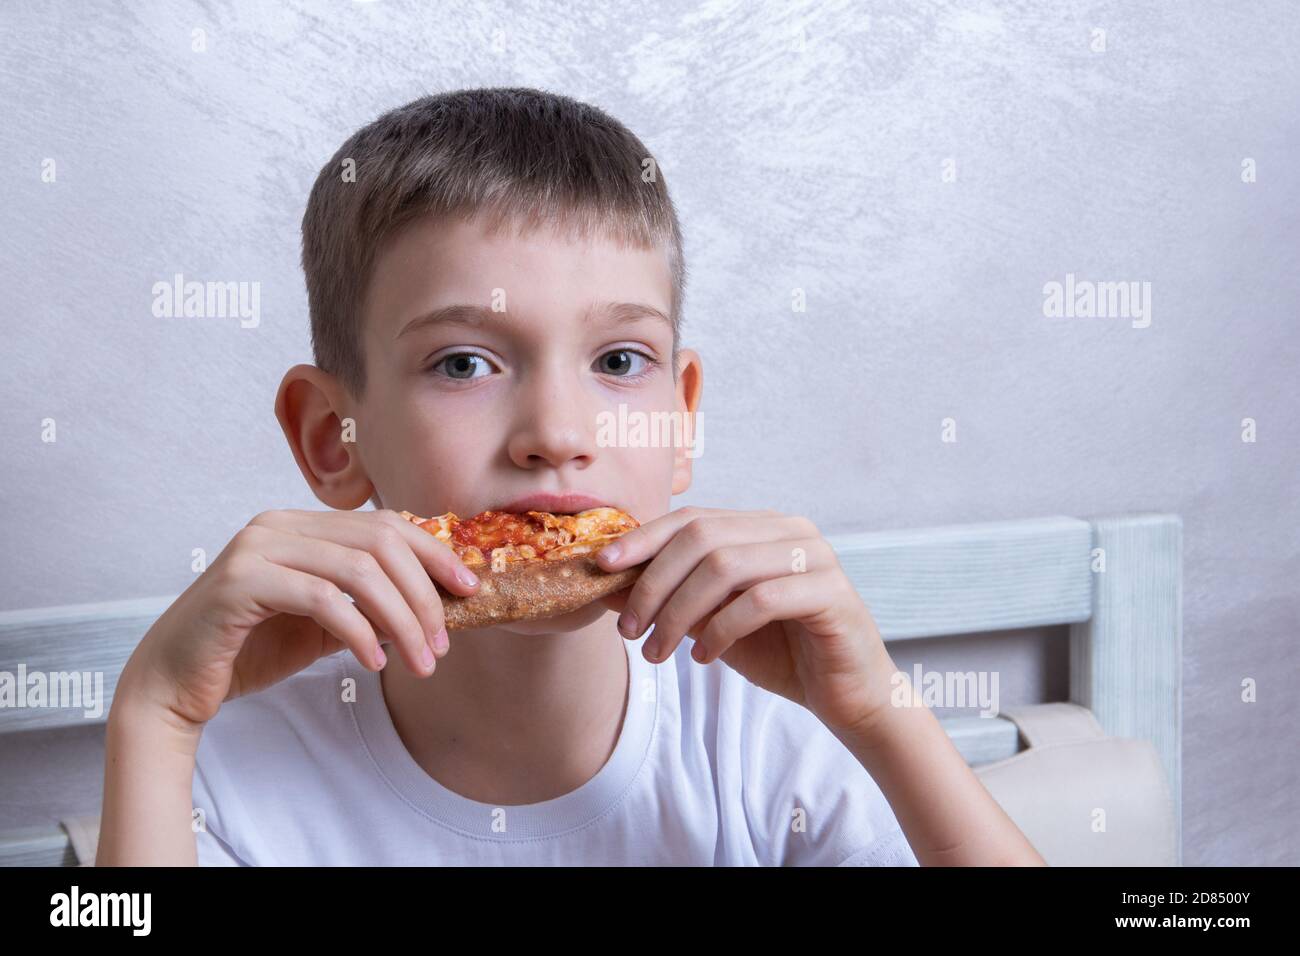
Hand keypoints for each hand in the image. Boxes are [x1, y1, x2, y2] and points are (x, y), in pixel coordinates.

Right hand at [118, 508, 479, 731]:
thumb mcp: (324, 623)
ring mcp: (257, 548)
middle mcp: (278, 525)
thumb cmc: (250, 650)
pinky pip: (323, 599)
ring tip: (421, 662)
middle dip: (423, 594)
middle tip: (443, 643)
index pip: (385, 526)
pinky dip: (360, 633)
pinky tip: (374, 664)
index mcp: (301, 526)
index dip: (434, 554)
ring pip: (359, 571)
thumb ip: (368, 605)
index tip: (469, 589)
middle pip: (380, 544)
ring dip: (402, 620)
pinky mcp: (240, 582)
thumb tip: (435, 606)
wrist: (174, 684)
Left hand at [596, 506, 894, 736]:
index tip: (603, 568)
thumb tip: (608, 584)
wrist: (846, 696)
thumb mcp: (711, 622)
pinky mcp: (832, 593)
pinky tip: (703, 658)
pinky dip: (721, 630)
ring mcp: (816, 556)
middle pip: (703, 539)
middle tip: (629, 631)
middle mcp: (790, 530)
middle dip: (655, 584)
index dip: (644, 539)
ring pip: (726, 567)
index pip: (693, 518)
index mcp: (763, 526)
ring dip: (680, 613)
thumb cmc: (779, 652)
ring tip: (658, 652)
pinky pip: (761, 600)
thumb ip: (671, 598)